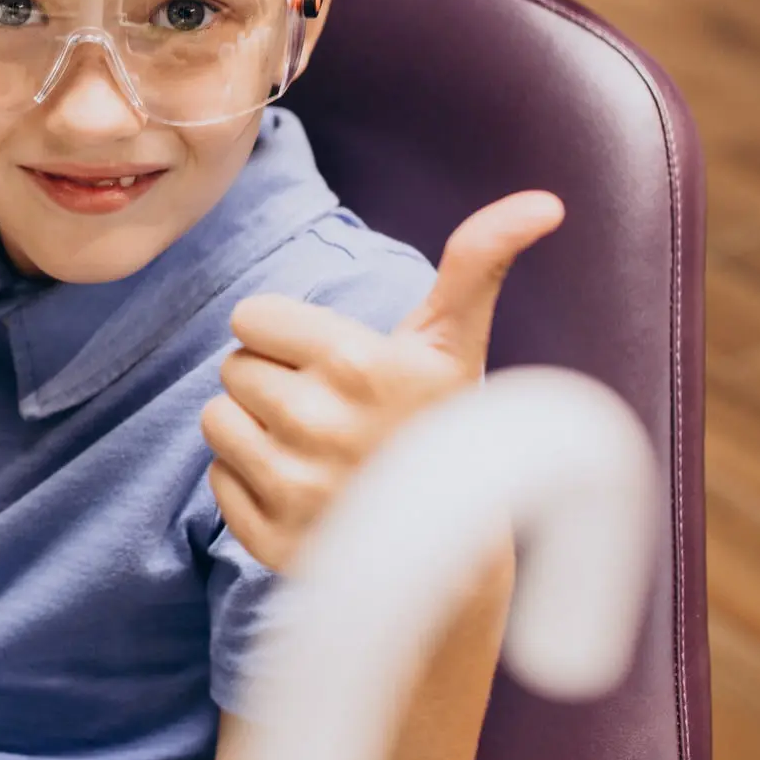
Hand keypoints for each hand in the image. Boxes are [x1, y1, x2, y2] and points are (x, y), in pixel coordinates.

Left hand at [201, 192, 564, 571]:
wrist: (456, 558)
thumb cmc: (447, 429)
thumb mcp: (455, 344)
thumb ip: (477, 262)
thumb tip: (543, 201)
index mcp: (356, 363)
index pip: (252, 316)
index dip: (287, 336)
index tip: (334, 363)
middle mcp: (319, 423)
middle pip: (233, 366)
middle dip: (273, 380)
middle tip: (329, 410)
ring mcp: (293, 487)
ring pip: (217, 419)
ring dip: (254, 429)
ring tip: (314, 449)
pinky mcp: (270, 539)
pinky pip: (218, 481)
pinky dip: (249, 487)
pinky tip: (302, 495)